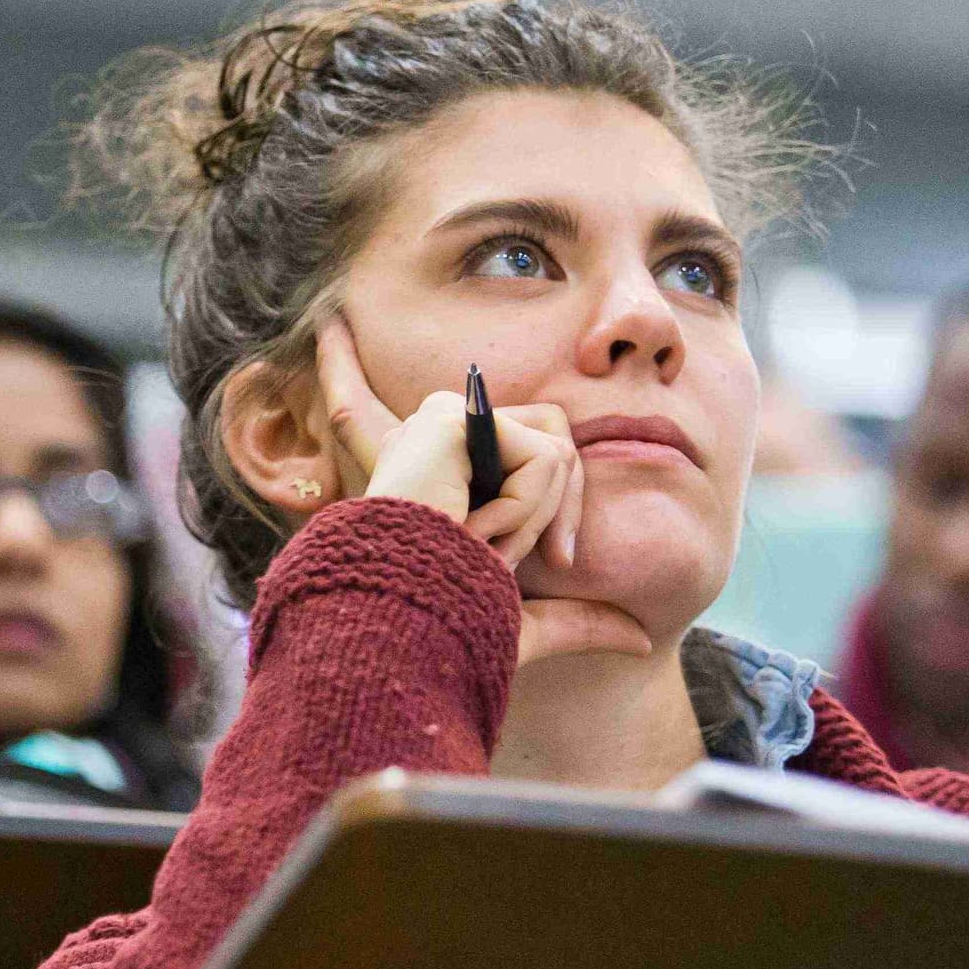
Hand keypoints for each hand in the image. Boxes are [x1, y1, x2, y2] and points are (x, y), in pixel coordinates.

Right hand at [312, 316, 646, 666]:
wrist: (407, 626)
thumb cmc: (448, 627)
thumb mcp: (520, 617)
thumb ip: (578, 618)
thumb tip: (642, 639)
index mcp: (433, 471)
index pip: (398, 410)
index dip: (347, 372)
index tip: (326, 329)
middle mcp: (433, 437)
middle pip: (549, 446)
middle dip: (553, 512)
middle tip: (504, 559)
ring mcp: (440, 423)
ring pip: (556, 455)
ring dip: (532, 520)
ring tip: (480, 548)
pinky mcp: (450, 422)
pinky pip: (542, 458)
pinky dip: (525, 510)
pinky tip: (476, 530)